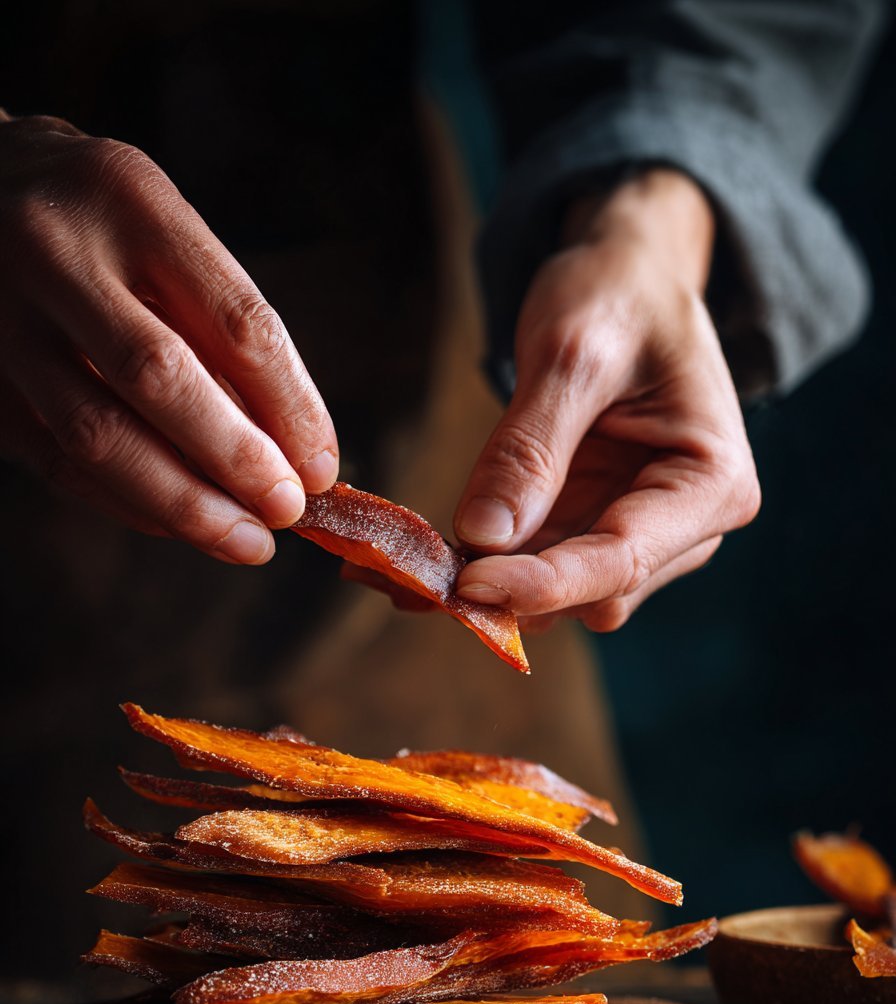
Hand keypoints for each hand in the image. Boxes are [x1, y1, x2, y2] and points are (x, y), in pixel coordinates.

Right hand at [0, 113, 336, 562]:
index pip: (236, 321)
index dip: (290, 407)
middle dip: (236, 461)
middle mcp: (57, 253)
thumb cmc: (95, 222)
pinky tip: (179, 525)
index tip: (320, 466)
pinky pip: (60, 462)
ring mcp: (2, 319)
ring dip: (184, 505)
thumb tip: (289, 451)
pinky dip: (130, 503)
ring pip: (99, 437)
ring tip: (244, 541)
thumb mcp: (160, 231)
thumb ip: (217, 326)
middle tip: (285, 511)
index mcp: (130, 201)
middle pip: (161, 379)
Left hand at [454, 170, 759, 629]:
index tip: (467, 583)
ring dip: (485, 587)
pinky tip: (415, 560)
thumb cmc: (619, 296)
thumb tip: (483, 538)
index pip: (622, 559)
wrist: (630, 277)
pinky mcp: (592, 532)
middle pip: (592, 593)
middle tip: (411, 573)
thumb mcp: (573, 354)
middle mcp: (688, 530)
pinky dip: (481, 568)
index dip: (543, 581)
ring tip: (397, 566)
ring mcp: (640, 536)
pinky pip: (535, 570)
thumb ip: (531, 449)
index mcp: (712, 484)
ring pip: (559, 596)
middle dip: (509, 590)